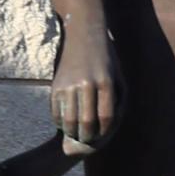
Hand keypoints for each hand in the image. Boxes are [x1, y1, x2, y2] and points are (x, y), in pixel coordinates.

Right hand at [51, 23, 118, 153]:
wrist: (83, 35)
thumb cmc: (106, 60)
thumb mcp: (119, 77)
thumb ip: (118, 101)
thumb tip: (109, 127)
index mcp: (105, 82)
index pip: (105, 117)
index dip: (104, 132)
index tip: (101, 136)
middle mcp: (86, 84)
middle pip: (86, 122)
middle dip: (88, 138)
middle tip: (87, 140)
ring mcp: (68, 85)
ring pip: (69, 121)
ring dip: (73, 133)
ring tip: (76, 133)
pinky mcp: (55, 86)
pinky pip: (56, 113)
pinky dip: (61, 123)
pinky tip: (66, 122)